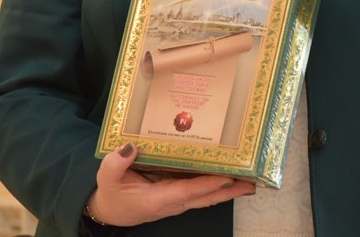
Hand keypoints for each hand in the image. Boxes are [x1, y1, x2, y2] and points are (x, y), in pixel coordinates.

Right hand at [86, 143, 255, 226]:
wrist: (110, 211)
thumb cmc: (112, 193)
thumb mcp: (107, 178)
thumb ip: (115, 163)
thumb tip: (129, 147)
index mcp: (158, 199)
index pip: (188, 191)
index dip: (209, 184)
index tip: (228, 176)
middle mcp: (173, 201)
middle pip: (207, 197)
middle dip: (230, 189)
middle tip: (252, 180)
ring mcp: (178, 200)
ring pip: (208, 196)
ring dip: (229, 190)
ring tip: (250, 180)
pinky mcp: (180, 196)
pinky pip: (202, 192)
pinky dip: (218, 186)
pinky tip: (231, 178)